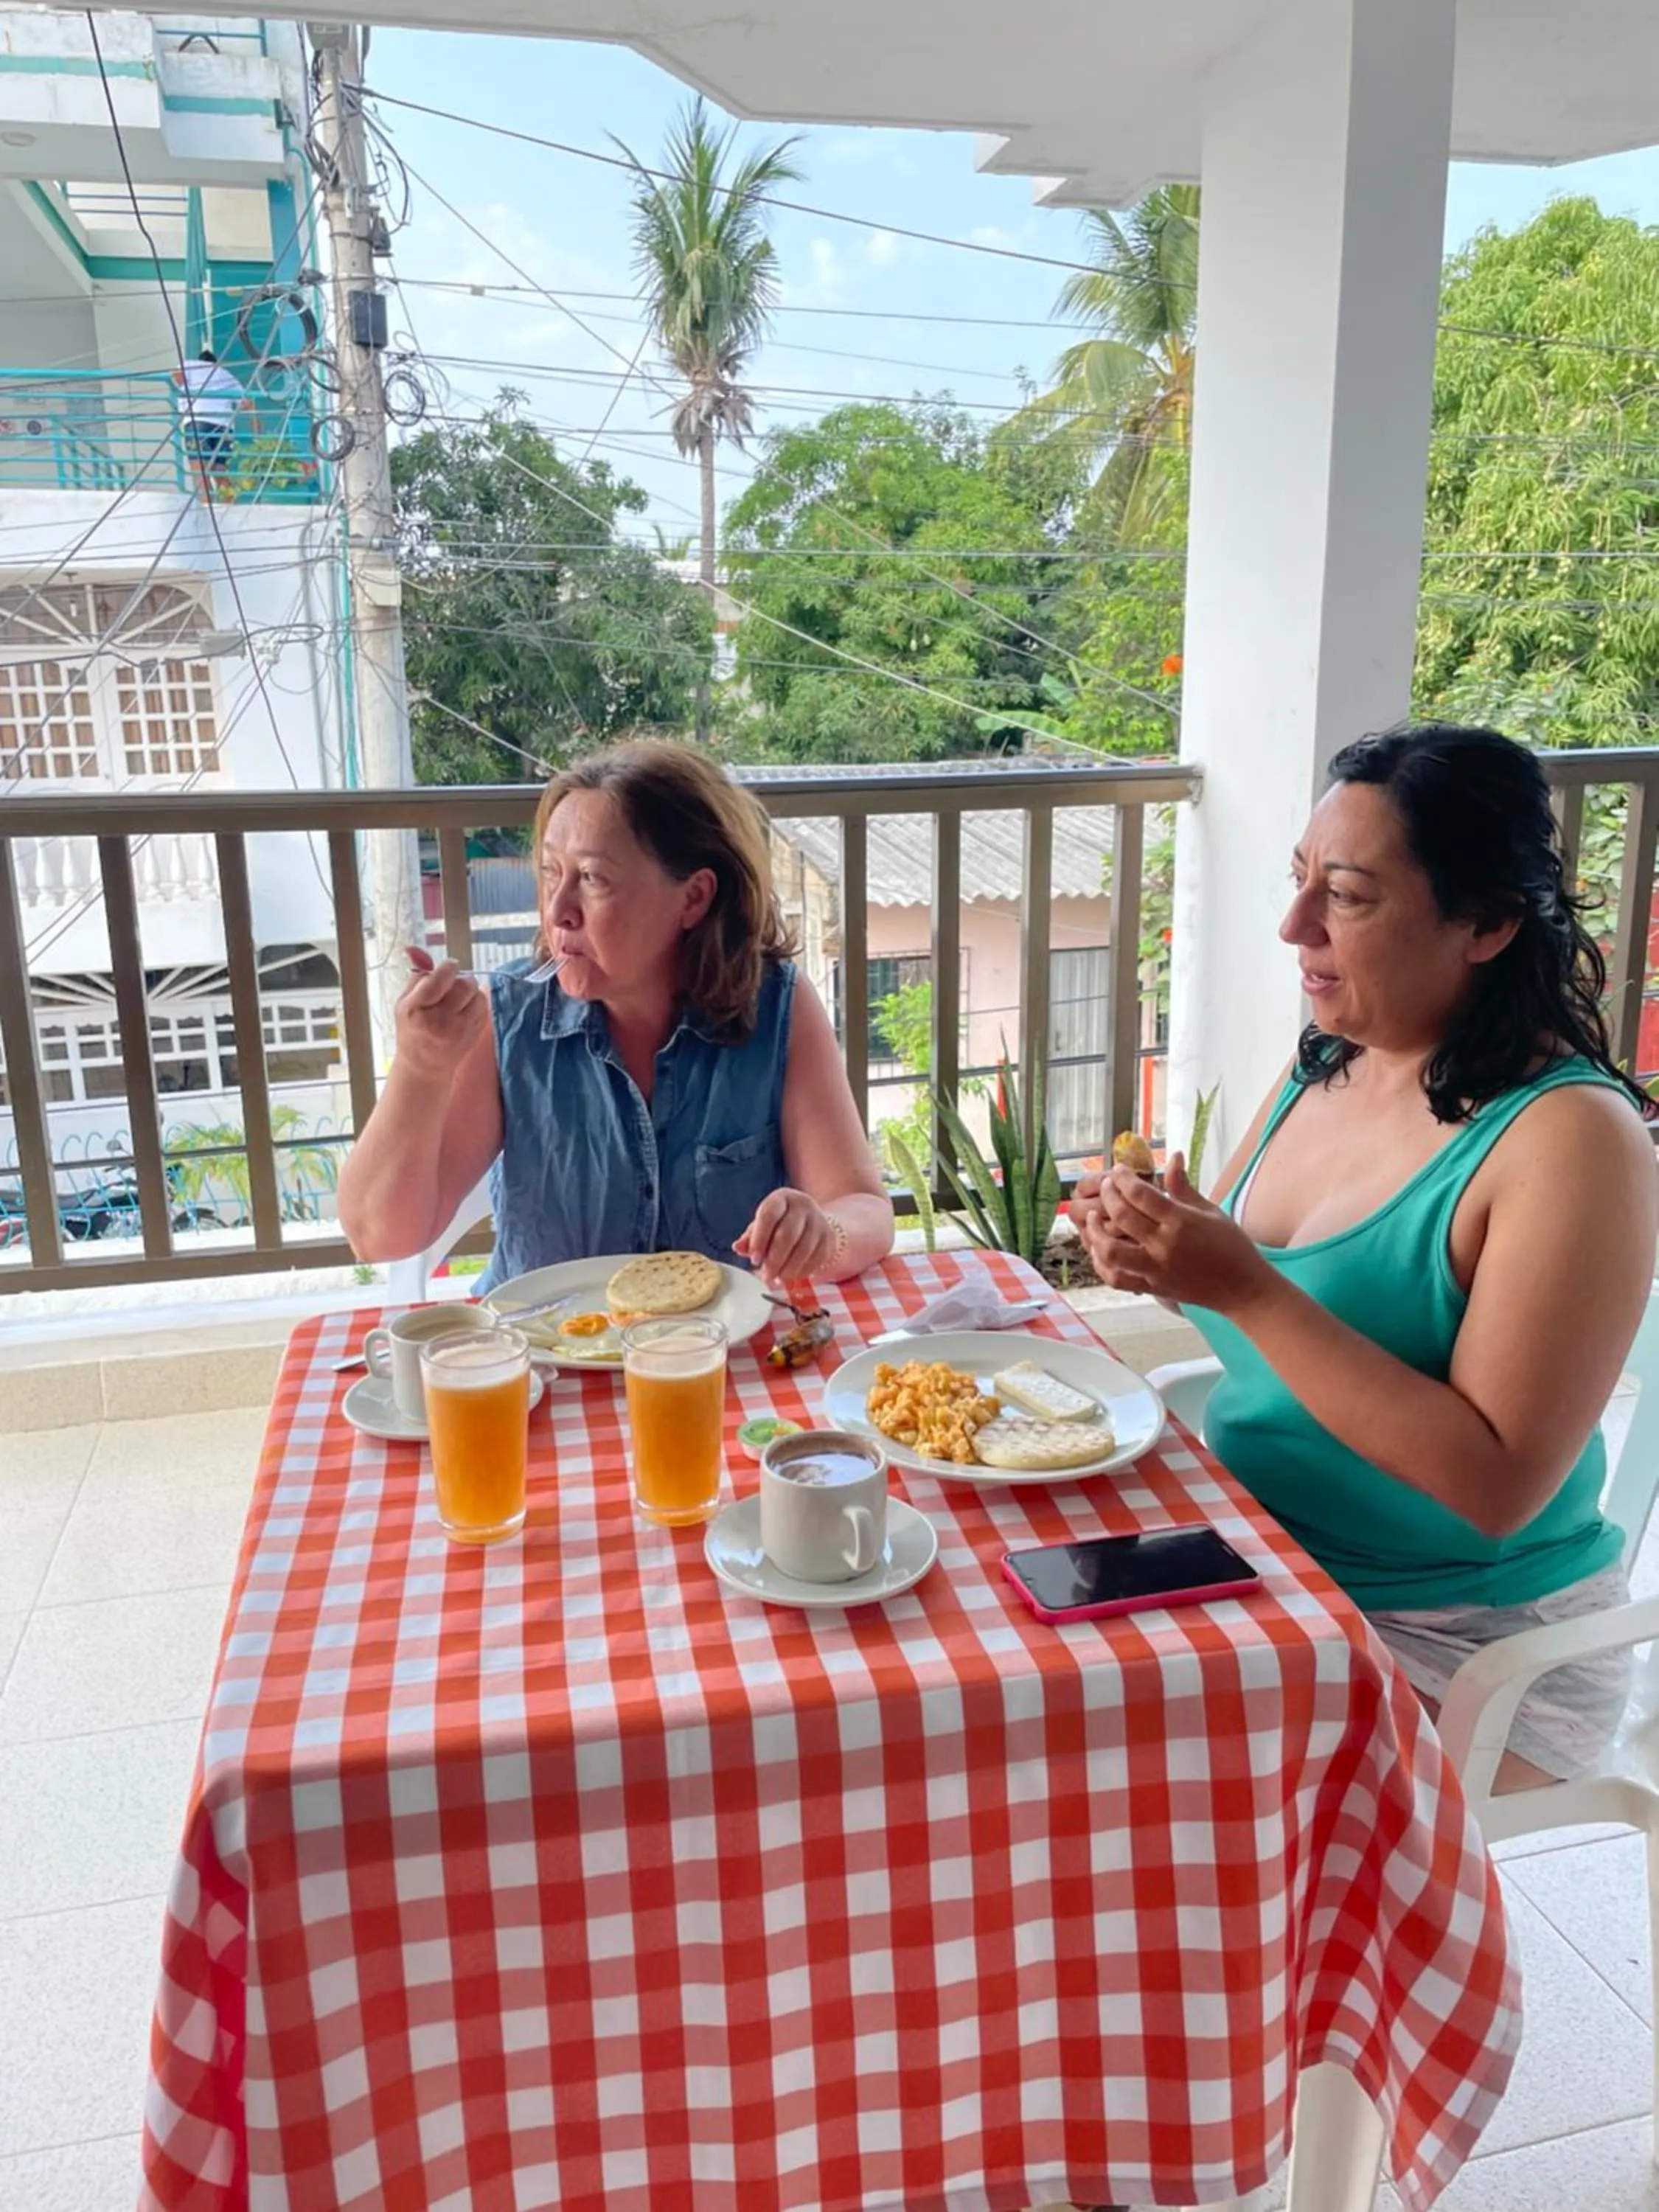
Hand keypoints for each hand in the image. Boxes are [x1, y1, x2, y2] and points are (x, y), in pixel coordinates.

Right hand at [393, 947, 487, 1085]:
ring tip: (457, 1000)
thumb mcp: (405, 1002)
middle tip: (452, 985)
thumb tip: (414, 948)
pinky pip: (483, 1007)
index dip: (448, 967)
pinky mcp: (473, 1034)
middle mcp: (438, 1020)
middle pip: (464, 984)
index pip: (440, 978)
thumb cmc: (412, 1030)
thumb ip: (415, 975)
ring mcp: (459, 1030)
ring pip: (478, 995)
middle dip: (461, 979)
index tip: (448, 967)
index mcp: (415, 1009)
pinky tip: (463, 1012)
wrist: (424, 1066)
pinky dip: (476, 1004)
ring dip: (470, 992)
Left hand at [734, 1187, 839, 1288]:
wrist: (810, 1222)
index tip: (754, 1259)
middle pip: (788, 1234)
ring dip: (789, 1269)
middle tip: (766, 1276)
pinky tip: (793, 1276)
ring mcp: (819, 1220)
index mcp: (781, 1198)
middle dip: (775, 1259)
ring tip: (778, 1280)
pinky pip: (818, 1258)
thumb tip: (738, 1247)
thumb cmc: (779, 1224)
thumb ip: (750, 1238)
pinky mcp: (829, 1237)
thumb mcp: (761, 1226)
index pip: (769, 1215)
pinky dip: (804, 1271)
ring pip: (804, 1249)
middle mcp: (802, 1205)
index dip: (760, 1239)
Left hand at [1076, 1155, 1272, 1314]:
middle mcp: (1164, 1245)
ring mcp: (1156, 1269)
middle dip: (1108, 1195)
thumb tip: (1174, 1155)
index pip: (1141, 1194)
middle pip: (1122, 1216)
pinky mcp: (1153, 1288)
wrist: (1244, 1288)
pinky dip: (1102, 1264)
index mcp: (1181, 1221)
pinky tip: (1098, 1249)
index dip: (1123, 1178)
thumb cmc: (1231, 1246)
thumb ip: (1183, 1186)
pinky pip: (1117, 1279)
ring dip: (1095, 1232)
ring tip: (1092, 1218)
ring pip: (1111, 1251)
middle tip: (1106, 1186)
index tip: (1118, 1170)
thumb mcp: (1210, 1211)